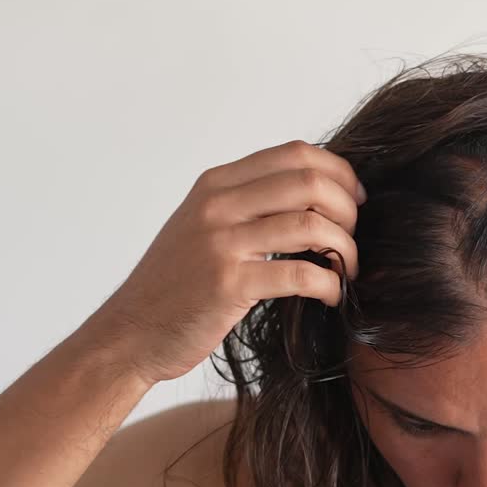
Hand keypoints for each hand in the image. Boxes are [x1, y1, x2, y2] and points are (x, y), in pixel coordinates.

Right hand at [88, 139, 364, 384]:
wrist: (130, 333)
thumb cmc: (176, 285)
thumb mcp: (204, 227)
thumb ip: (248, 205)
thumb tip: (315, 195)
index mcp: (216, 185)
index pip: (295, 154)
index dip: (339, 172)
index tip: (356, 199)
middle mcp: (217, 205)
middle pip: (309, 183)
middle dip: (347, 210)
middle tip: (355, 237)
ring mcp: (221, 243)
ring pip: (312, 225)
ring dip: (346, 249)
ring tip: (349, 269)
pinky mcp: (229, 284)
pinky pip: (301, 274)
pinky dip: (331, 284)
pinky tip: (333, 295)